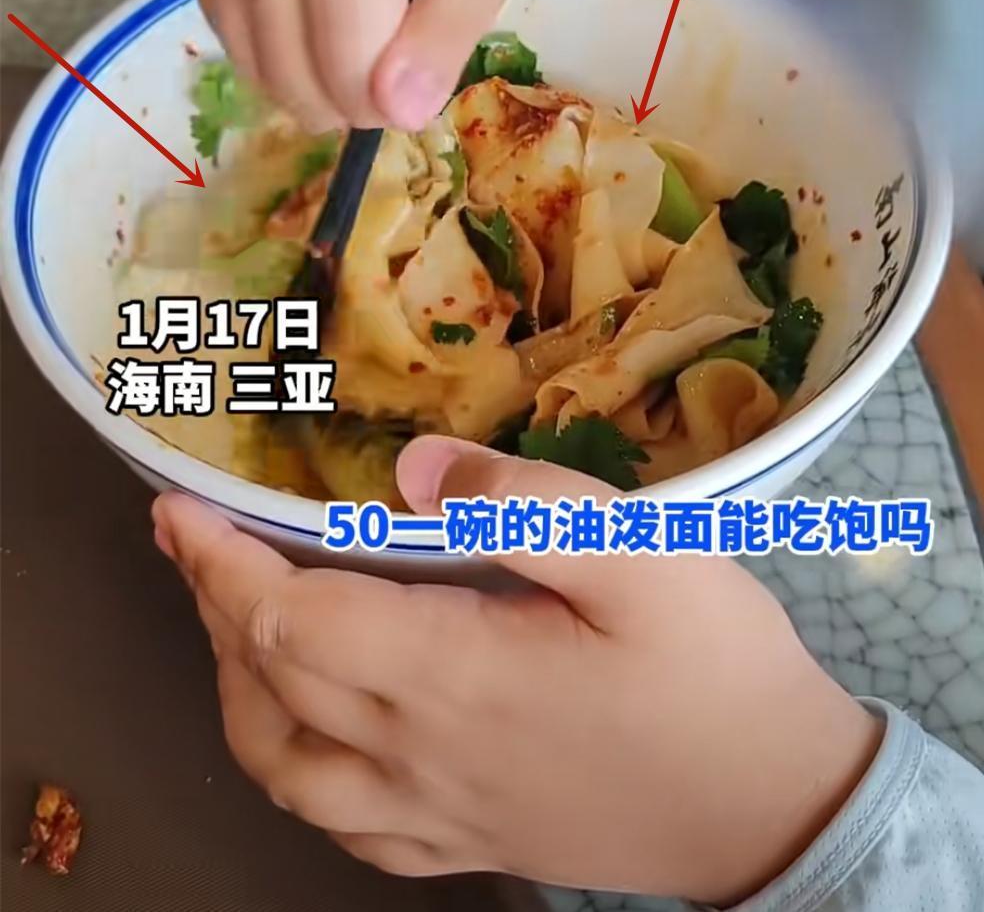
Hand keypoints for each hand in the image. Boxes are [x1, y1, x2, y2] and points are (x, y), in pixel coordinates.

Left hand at [152, 440, 881, 905]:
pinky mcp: (463, 845)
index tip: (179, 507)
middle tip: (195, 542)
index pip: (288, 615)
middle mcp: (418, 755)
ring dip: (234, 688)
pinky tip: (307, 734)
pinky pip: (337, 824)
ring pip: (281, 766)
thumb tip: (417, 468)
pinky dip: (290, 769)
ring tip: (235, 624)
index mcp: (451, 674)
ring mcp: (435, 813)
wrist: (775, 805)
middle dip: (212, 604)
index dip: (221, 558)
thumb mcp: (645, 556)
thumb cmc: (713, 666)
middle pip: (267, 682)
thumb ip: (527, 502)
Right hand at [190, 0, 536, 132]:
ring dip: (315, 75)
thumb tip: (400, 115)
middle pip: (304, 94)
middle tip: (395, 42)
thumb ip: (448, 29)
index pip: (352, 90)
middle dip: (359, 94)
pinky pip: (232, 38)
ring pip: (264, 76)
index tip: (423, 64)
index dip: (398, 100)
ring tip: (357, 19)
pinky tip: (314, 3)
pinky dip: (276, 44)